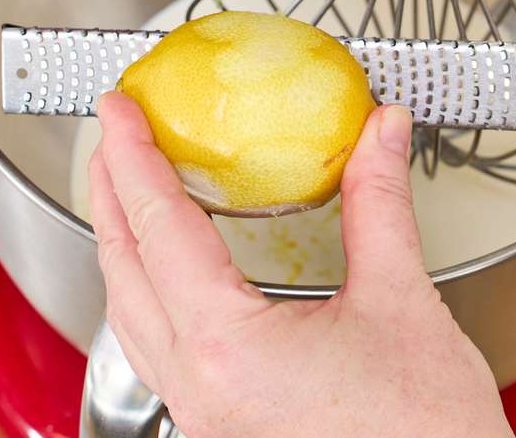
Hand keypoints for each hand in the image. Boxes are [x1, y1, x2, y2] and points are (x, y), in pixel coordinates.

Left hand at [88, 92, 512, 437]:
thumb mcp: (403, 304)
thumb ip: (379, 207)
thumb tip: (379, 136)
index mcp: (230, 349)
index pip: (158, 227)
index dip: (133, 155)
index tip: (120, 109)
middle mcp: (201, 390)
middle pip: (123, 273)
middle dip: (111, 195)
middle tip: (115, 136)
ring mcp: (205, 420)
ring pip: (132, 321)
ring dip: (126, 249)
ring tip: (134, 196)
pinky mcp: (223, 434)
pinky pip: (162, 355)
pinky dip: (155, 298)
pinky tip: (179, 278)